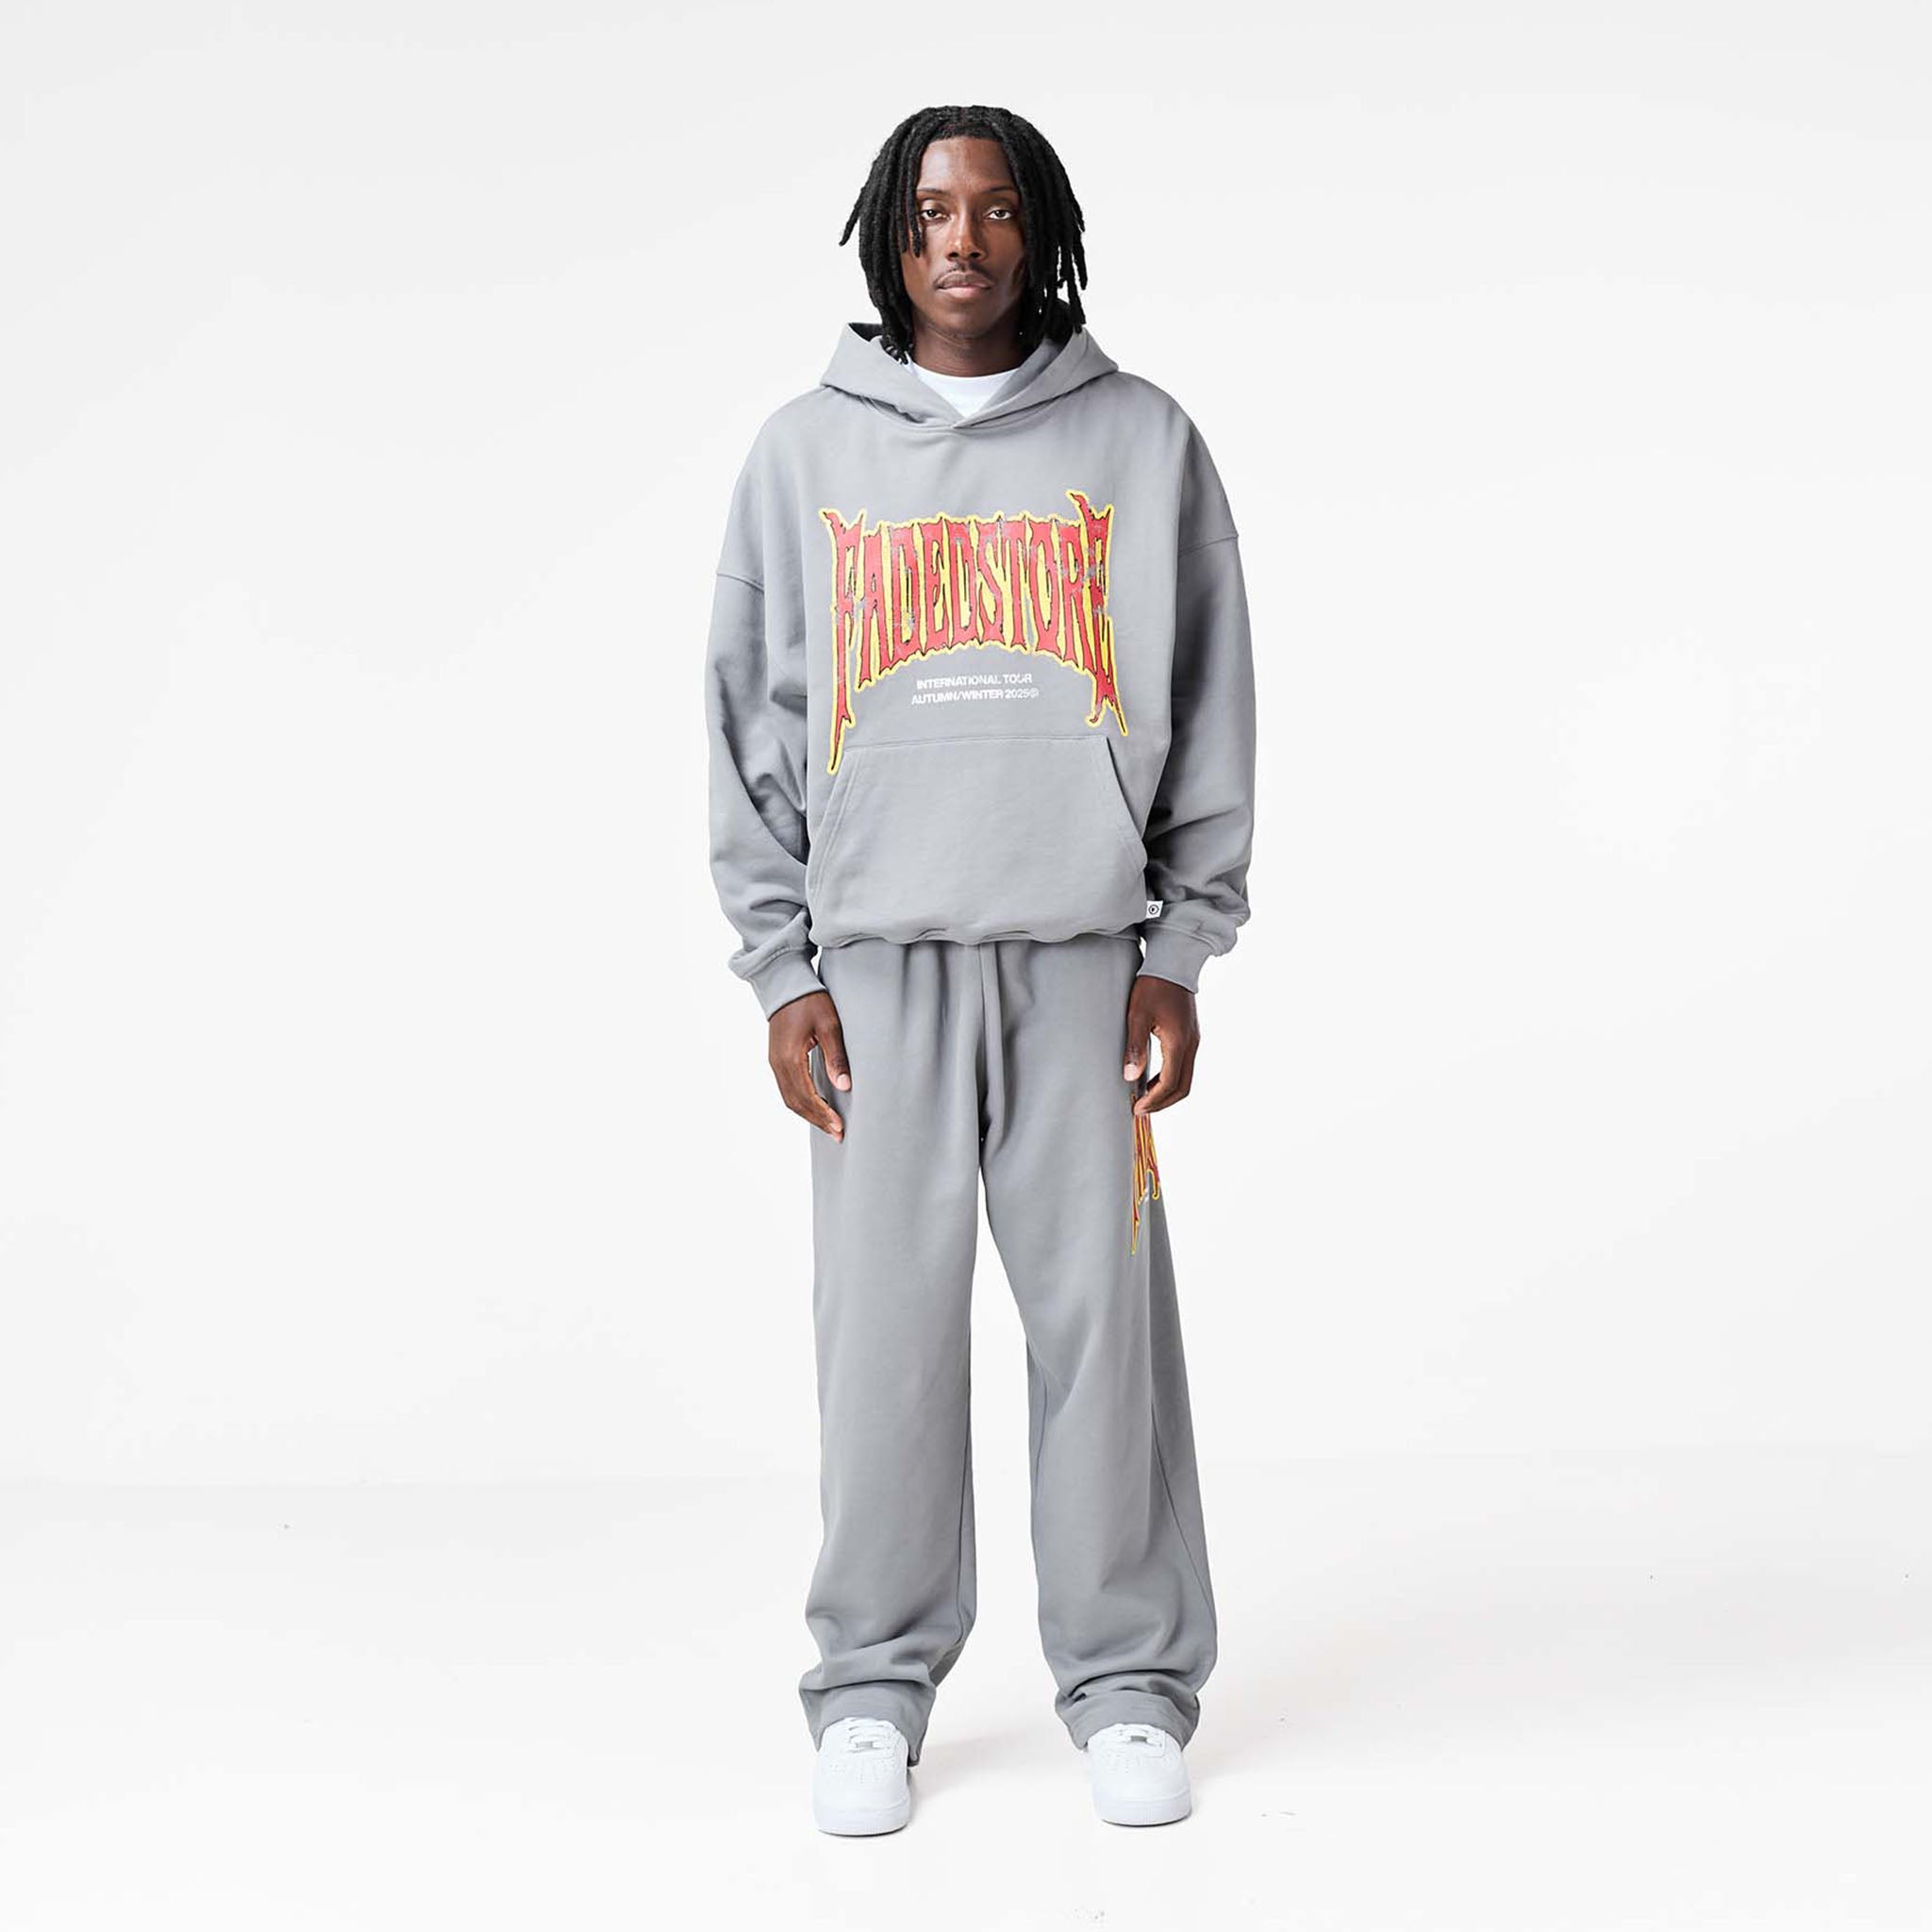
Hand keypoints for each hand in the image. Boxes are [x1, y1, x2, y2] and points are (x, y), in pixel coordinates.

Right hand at [768, 990, 850, 1140]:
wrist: (785, 984)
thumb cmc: (809, 1001)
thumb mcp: (829, 1025)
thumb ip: (836, 1056)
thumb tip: (844, 1087)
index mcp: (789, 1058)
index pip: (806, 1096)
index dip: (823, 1114)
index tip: (839, 1127)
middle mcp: (778, 1064)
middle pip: (795, 1103)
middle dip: (817, 1120)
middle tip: (838, 1133)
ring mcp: (774, 1062)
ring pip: (789, 1098)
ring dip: (808, 1114)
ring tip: (829, 1125)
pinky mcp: (777, 1059)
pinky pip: (787, 1088)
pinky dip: (801, 1102)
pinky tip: (816, 1106)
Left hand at [1123, 974, 1199, 1115]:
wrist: (1173, 963)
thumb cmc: (1153, 986)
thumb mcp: (1137, 1015)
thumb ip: (1134, 1047)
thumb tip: (1130, 1076)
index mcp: (1179, 1043)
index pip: (1170, 1084)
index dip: (1153, 1100)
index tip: (1137, 1108)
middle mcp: (1191, 1045)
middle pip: (1183, 1087)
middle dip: (1162, 1103)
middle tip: (1141, 1109)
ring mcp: (1194, 1040)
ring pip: (1186, 1078)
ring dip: (1167, 1092)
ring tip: (1145, 1097)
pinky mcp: (1191, 1035)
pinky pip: (1185, 1066)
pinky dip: (1171, 1079)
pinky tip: (1153, 1078)